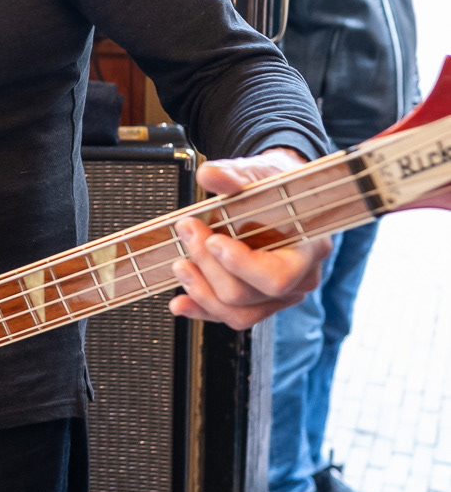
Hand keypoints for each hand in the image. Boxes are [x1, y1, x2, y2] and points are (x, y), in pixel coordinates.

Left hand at [168, 148, 329, 329]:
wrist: (280, 197)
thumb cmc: (276, 187)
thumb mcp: (259, 174)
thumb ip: (235, 175)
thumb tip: (210, 175)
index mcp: (310, 250)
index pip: (277, 277)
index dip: (240, 265)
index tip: (213, 240)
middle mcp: (300, 280)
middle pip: (246, 295)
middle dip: (208, 267)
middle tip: (187, 232)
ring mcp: (281, 297)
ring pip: (238, 314)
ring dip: (201, 291)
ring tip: (180, 265)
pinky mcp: (260, 303)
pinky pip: (230, 317)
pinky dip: (201, 310)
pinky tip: (180, 303)